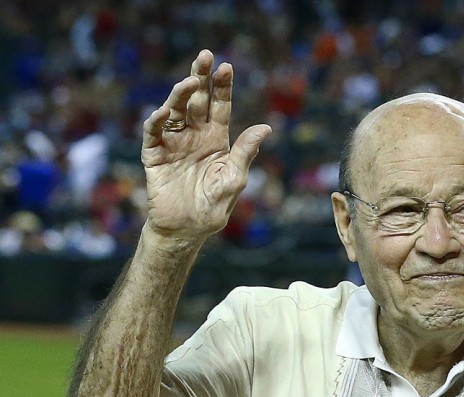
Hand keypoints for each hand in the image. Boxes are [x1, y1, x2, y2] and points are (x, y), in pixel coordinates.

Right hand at [141, 49, 270, 243]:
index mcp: (216, 139)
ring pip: (175, 110)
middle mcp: (194, 136)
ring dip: (180, 94)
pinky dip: (157, 121)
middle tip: (205, 56)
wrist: (186, 229)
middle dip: (200, 77)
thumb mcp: (235, 178)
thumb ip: (246, 152)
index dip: (222, 87)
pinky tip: (164, 111)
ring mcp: (174, 143)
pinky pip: (154, 133)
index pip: (220, 106)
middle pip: (197, 100)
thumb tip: (266, 127)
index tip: (227, 66)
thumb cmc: (214, 207)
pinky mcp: (154, 155)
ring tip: (189, 82)